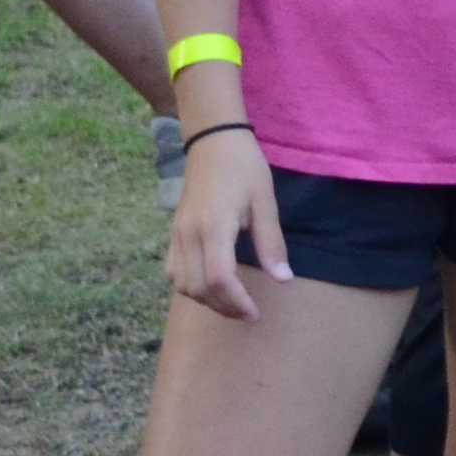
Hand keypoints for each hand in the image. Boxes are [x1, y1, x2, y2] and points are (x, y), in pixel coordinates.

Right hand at [166, 124, 283, 318]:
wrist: (213, 141)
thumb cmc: (245, 168)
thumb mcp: (265, 202)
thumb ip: (271, 243)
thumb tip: (283, 280)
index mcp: (214, 225)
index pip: (219, 278)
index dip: (237, 302)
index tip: (256, 313)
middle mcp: (189, 234)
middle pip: (198, 288)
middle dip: (224, 308)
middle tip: (248, 314)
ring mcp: (176, 234)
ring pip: (182, 284)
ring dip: (206, 301)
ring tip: (233, 303)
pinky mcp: (172, 234)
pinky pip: (173, 272)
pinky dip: (190, 287)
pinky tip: (211, 287)